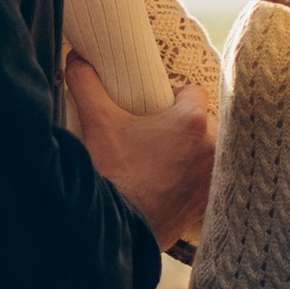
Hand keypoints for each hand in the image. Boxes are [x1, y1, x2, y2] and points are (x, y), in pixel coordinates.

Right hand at [67, 60, 216, 249]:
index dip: (173, 96)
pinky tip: (173, 182)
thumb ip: (86, 83)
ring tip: (165, 158)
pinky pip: (208, 179)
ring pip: (207, 150)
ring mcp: (213, 177)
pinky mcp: (208, 203)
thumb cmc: (111, 175)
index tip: (154, 107)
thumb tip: (76, 58)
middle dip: (184, 125)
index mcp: (192, 121)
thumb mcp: (96, 123)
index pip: (192, 92)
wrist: (115, 230)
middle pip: (203, 121)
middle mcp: (211, 147)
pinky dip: (194, 178)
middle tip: (156, 133)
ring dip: (193, 150)